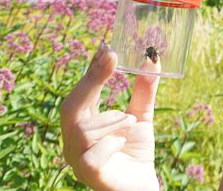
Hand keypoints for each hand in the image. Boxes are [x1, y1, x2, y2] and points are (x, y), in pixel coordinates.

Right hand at [60, 43, 159, 190]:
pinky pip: (91, 155)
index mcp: (83, 123)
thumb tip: (151, 57)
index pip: (82, 92)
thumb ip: (144, 89)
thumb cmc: (136, 152)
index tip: (106, 46)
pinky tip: (122, 143)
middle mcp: (73, 140)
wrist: (142, 186)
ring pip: (82, 129)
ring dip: (110, 118)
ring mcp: (77, 159)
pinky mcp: (89, 175)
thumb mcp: (141, 115)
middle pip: (70, 107)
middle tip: (112, 59)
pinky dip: (109, 143)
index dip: (91, 69)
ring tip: (129, 121)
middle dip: (91, 80)